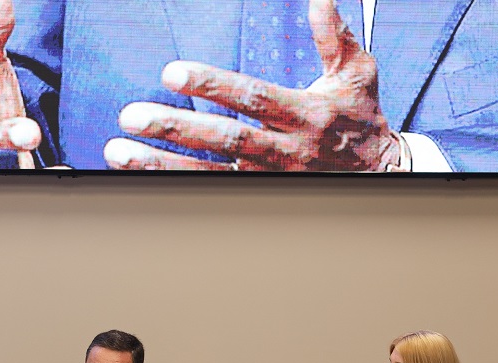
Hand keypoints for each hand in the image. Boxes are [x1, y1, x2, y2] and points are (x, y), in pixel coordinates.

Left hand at [104, 0, 399, 170]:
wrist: (378, 176)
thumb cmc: (360, 118)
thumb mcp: (356, 73)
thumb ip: (333, 35)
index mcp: (304, 113)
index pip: (250, 97)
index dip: (211, 85)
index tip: (172, 73)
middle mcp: (283, 148)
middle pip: (222, 138)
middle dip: (174, 128)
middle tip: (132, 116)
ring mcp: (266, 175)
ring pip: (207, 172)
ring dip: (160, 162)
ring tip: (119, 151)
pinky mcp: (255, 192)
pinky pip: (207, 189)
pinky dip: (172, 181)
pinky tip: (139, 171)